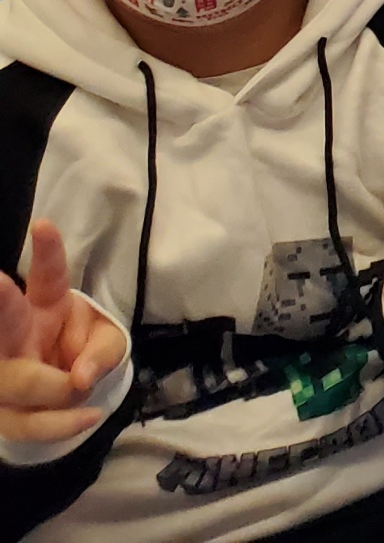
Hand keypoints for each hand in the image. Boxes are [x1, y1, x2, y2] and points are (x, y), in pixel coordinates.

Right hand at [0, 221, 126, 444]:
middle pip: (7, 322)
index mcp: (46, 305)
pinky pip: (24, 424)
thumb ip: (102, 353)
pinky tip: (86, 419)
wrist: (67, 392)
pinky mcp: (4, 411)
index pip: (48, 276)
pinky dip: (56, 426)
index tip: (44, 225)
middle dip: (0, 304)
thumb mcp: (106, 343)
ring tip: (84, 392)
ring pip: (16, 381)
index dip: (47, 252)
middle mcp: (18, 335)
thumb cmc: (84, 351)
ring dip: (52, 392)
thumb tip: (80, 378)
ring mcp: (6, 373)